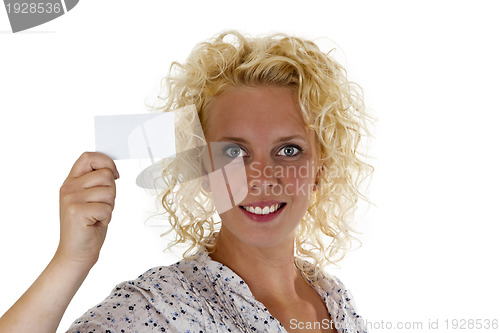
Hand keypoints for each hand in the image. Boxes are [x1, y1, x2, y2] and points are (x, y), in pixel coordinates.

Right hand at [56, 152, 118, 268]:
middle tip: (101, 206)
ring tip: (97, 215)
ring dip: (109, 206)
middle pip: (105, 174)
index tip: (115, 174)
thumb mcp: (91, 198)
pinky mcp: (77, 211)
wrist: (77, 252)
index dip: (106, 162)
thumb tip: (112, 168)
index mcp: (71, 181)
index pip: (88, 157)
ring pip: (109, 191)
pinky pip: (107, 207)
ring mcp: (71, 199)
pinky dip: (107, 217)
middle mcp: (68, 188)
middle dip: (111, 191)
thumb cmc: (88, 225)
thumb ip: (96, 181)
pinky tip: (95, 223)